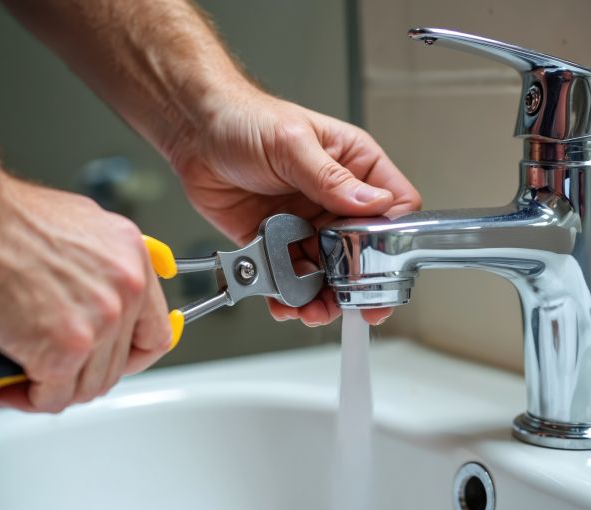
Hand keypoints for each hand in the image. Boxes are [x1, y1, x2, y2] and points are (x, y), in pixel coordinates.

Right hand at [0, 177, 171, 412]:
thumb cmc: (6, 220)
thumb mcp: (82, 228)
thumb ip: (102, 268)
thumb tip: (98, 298)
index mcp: (134, 260)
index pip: (156, 332)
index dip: (133, 357)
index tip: (115, 363)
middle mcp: (127, 290)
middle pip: (119, 363)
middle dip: (83, 374)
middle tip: (54, 373)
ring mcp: (100, 321)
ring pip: (89, 385)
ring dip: (56, 390)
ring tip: (26, 381)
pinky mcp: (65, 349)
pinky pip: (54, 396)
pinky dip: (30, 400)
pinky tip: (12, 388)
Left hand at [166, 87, 421, 325]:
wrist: (196, 133)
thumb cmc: (246, 119)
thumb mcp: (293, 143)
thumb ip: (331, 178)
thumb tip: (372, 203)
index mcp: (354, 166)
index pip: (394, 206)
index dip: (394, 238)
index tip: (384, 263)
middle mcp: (334, 199)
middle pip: (363, 251)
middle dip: (358, 281)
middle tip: (352, 304)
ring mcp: (306, 223)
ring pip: (328, 272)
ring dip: (323, 296)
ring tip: (312, 310)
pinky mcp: (277, 242)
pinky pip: (290, 276)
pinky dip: (288, 295)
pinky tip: (285, 302)